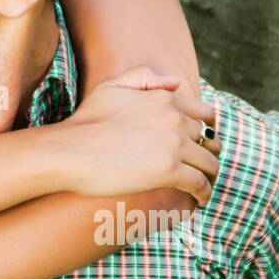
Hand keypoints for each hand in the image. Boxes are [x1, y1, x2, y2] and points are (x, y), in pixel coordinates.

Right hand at [54, 65, 222, 204]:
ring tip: (202, 189)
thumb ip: (142, 77)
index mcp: (164, 99)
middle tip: (202, 170)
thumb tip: (175, 83)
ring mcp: (174, 144)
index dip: (207, 130)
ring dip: (209, 177)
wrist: (68, 151)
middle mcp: (174, 118)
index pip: (205, 113)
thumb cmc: (84, 123)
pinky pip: (200, 184)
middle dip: (209, 155)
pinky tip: (198, 202)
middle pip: (210, 140)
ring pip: (210, 163)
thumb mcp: (110, 88)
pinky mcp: (169, 171)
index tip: (202, 145)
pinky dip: (204, 194)